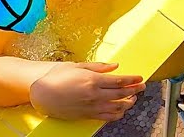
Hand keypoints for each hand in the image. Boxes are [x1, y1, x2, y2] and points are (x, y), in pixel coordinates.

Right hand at [29, 62, 144, 121]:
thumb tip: (114, 66)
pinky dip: (117, 114)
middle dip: (134, 90)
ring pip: (116, 107)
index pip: (119, 81)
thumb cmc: (56, 77)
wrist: (42, 94)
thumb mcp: (77, 66)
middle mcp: (94, 94)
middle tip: (141, 87)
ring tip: (133, 98)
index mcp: (92, 80)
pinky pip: (107, 117)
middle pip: (121, 94)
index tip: (139, 78)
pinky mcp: (87, 115)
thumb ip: (98, 66)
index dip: (132, 80)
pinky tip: (121, 110)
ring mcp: (91, 106)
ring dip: (128, 103)